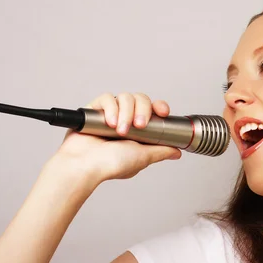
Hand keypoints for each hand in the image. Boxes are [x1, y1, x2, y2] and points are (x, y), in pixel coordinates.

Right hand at [50, 92, 181, 184]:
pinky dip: (111, 109)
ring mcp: (110, 114)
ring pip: (125, 97)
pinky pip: (106, 98)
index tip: (163, 112)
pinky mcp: (93, 110)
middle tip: (139, 126)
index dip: (159, 107)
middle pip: (141, 99)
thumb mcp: (144, 157)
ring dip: (126, 113)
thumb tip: (177, 151)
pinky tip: (110, 123)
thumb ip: (161, 151)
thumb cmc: (111, 164)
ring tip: (119, 131)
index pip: (153, 110)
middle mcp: (125, 119)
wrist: (85, 166)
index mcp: (138, 130)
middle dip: (143, 110)